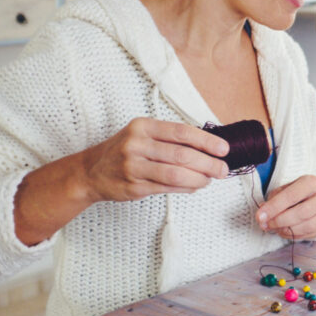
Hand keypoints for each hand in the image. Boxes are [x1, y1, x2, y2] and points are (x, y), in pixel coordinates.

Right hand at [80, 118, 229, 203]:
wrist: (90, 171)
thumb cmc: (125, 150)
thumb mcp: (143, 134)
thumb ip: (171, 138)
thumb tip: (209, 147)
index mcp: (143, 127)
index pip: (182, 132)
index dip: (207, 141)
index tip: (224, 149)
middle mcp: (136, 144)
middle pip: (182, 155)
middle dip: (208, 163)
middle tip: (223, 170)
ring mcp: (133, 166)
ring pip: (176, 174)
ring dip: (199, 178)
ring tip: (210, 179)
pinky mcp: (134, 186)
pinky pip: (167, 188)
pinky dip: (186, 188)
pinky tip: (195, 186)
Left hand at [256, 175, 315, 239]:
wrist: (313, 198)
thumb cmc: (295, 193)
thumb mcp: (283, 190)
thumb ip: (273, 201)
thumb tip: (263, 214)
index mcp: (312, 182)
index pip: (292, 196)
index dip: (274, 207)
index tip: (260, 216)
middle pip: (303, 212)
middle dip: (280, 220)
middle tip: (266, 225)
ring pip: (309, 225)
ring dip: (288, 230)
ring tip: (274, 228)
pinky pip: (310, 234)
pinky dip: (294, 235)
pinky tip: (283, 231)